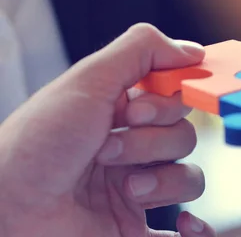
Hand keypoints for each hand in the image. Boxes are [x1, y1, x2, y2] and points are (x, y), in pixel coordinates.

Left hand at [0, 24, 215, 236]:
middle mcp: (132, 147)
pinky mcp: (137, 229)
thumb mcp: (88, 80)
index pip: (174, 97)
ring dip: (162, 180)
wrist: (8, 210)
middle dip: (151, 141)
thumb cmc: (37, 146)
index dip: (168, 102)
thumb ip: (142, 50)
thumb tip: (194, 52)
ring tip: (124, 188)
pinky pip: (187, 230)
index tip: (138, 110)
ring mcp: (137, 189)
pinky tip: (182, 224)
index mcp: (121, 112)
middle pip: (184, 135)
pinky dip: (194, 230)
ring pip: (189, 176)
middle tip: (108, 148)